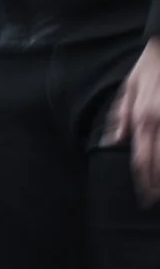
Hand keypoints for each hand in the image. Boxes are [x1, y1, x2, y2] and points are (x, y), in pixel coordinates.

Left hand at [104, 45, 159, 205]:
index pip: (141, 158)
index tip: (144, 197)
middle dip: (157, 186)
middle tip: (155, 202)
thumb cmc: (149, 67)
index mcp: (142, 117)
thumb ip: (121, 116)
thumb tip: (114, 142)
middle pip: (158, 163)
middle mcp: (159, 121)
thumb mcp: (129, 87)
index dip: (143, 181)